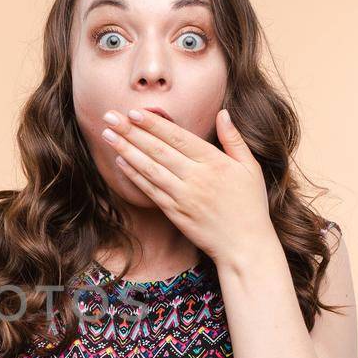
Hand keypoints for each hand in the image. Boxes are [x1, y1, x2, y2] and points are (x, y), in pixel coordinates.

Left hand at [99, 107, 276, 264]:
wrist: (244, 245)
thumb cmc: (249, 204)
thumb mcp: (250, 167)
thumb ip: (234, 139)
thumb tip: (222, 113)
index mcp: (214, 162)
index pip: (178, 137)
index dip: (154, 124)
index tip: (134, 111)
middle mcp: (196, 178)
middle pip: (158, 150)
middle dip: (131, 131)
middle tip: (110, 117)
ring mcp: (183, 197)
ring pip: (149, 169)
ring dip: (126, 150)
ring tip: (108, 135)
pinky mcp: (174, 213)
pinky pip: (150, 190)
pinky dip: (134, 175)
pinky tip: (120, 162)